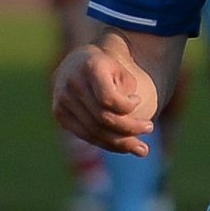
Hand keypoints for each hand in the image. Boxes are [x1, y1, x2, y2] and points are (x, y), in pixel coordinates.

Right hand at [53, 38, 156, 154]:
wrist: (78, 61)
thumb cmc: (108, 67)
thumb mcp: (122, 70)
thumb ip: (128, 90)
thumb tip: (134, 116)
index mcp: (90, 67)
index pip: (108, 98)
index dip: (127, 106)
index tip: (139, 99)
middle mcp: (72, 83)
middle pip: (102, 118)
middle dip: (130, 129)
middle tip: (150, 128)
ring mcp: (62, 100)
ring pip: (94, 132)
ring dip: (121, 144)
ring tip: (142, 149)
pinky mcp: (59, 114)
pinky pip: (85, 135)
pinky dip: (107, 144)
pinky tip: (125, 147)